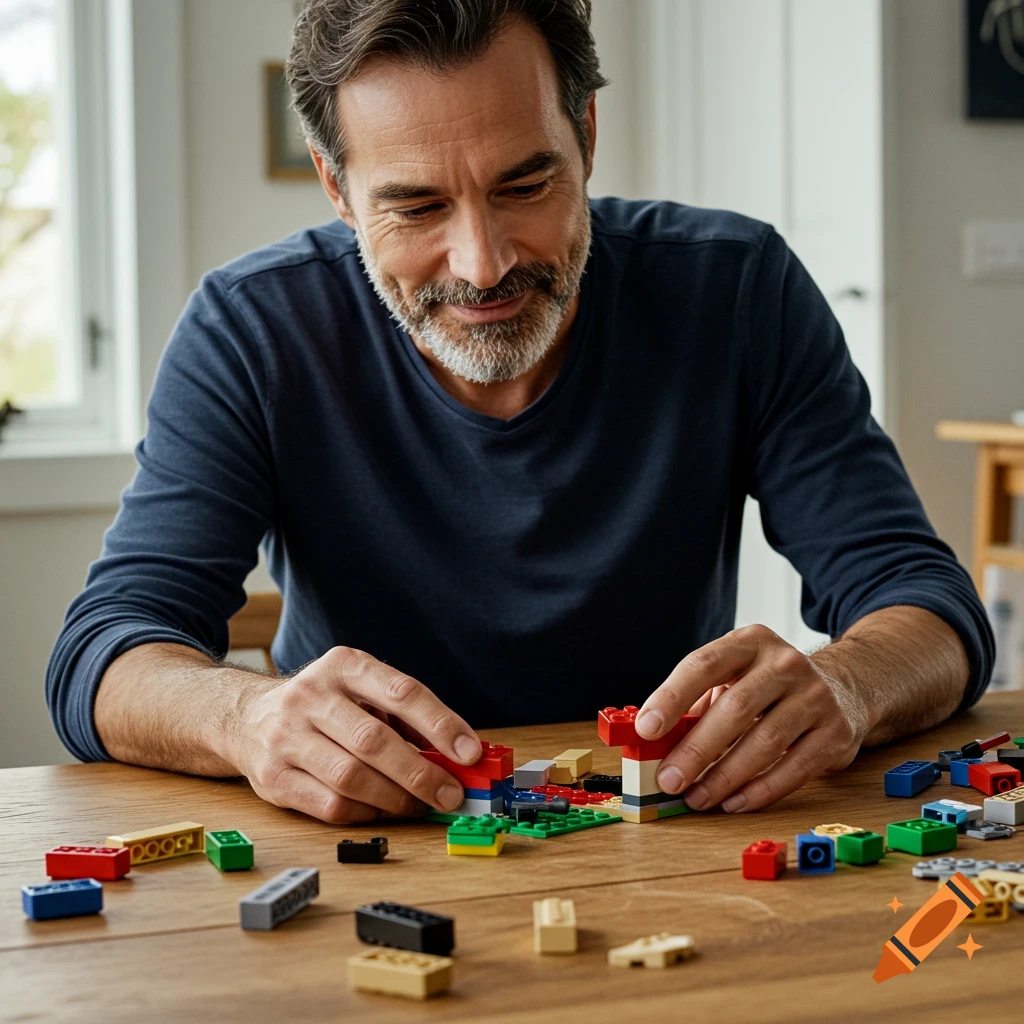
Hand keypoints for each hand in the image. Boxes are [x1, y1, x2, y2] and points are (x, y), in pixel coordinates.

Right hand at [230, 646, 480, 822]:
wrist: (245, 717)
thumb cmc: (324, 706)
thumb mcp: (361, 690)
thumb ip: (405, 717)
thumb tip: (458, 755)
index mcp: (344, 665)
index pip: (401, 692)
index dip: (441, 724)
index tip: (470, 753)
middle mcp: (311, 696)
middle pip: (374, 741)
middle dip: (421, 773)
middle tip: (451, 794)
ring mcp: (286, 737)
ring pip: (351, 778)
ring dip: (396, 798)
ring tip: (420, 805)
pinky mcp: (273, 777)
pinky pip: (330, 805)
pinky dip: (366, 812)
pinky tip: (383, 809)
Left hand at [634, 624, 868, 811]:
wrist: (844, 685)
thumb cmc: (769, 686)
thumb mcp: (734, 677)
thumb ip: (697, 704)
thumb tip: (654, 743)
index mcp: (749, 642)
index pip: (704, 665)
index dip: (672, 697)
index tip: (646, 729)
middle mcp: (785, 663)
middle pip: (735, 708)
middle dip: (697, 749)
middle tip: (669, 780)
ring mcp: (816, 696)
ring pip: (766, 741)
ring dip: (725, 776)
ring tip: (697, 797)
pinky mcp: (836, 731)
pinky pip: (796, 767)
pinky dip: (761, 790)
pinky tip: (734, 802)